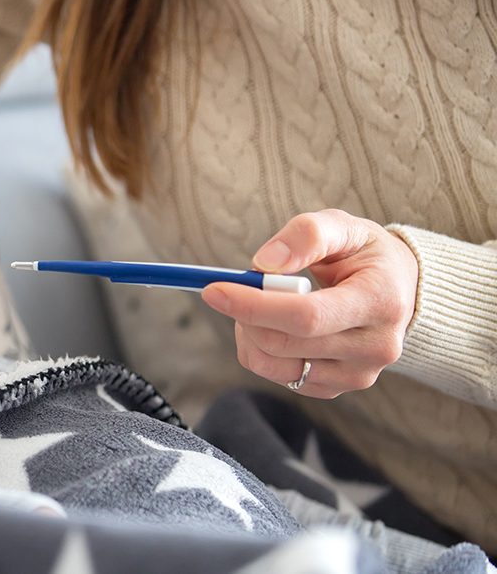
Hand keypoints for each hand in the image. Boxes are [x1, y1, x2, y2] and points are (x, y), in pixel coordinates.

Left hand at [200, 209, 419, 398]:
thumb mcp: (343, 227)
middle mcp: (376, 346)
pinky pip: (281, 377)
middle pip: (284, 344)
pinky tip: (274, 326)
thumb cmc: (365, 254)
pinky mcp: (339, 388)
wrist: (398, 289)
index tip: (215, 290)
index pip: (305, 316)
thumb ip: (306, 234)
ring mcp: (358, 374)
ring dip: (249, 334)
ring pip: (275, 366)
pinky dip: (262, 351)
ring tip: (259, 306)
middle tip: (236, 289)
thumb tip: (265, 263)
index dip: (253, 305)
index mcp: (381, 301)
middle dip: (246, 315)